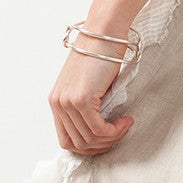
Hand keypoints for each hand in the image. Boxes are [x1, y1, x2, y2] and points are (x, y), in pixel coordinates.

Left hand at [49, 42, 134, 156]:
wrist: (103, 35)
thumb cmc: (101, 56)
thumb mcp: (89, 87)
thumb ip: (88, 108)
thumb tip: (101, 131)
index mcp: (56, 102)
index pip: (66, 140)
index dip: (87, 147)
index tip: (106, 140)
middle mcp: (58, 103)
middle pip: (77, 143)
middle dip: (101, 145)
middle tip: (118, 134)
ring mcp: (67, 102)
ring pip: (89, 138)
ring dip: (111, 137)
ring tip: (124, 126)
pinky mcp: (81, 99)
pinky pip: (98, 129)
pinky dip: (114, 130)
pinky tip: (125, 121)